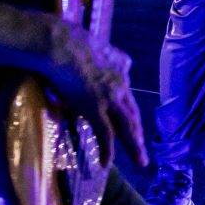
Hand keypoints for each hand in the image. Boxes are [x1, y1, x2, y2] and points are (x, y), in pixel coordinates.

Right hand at [36, 14, 148, 169]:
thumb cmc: (69, 40)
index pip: (127, 93)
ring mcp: (109, 98)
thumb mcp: (98, 43)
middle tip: (144, 149)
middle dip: (138, 132)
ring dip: (135, 146)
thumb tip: (114, 55)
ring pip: (127, 127)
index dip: (127, 107)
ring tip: (141, 162)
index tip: (128, 116)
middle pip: (132, 114)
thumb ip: (109, 53)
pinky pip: (105, 135)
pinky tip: (107, 164)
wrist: (61, 44)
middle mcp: (120, 85)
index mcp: (120, 68)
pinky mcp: (95, 108)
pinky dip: (108, 151)